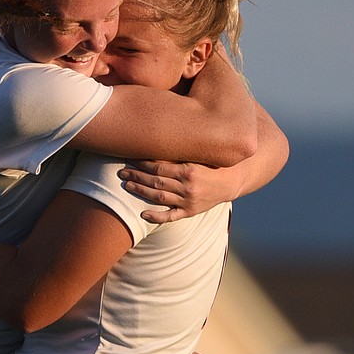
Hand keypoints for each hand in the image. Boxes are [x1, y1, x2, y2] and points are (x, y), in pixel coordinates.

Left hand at [118, 159, 242, 223]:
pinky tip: (142, 214)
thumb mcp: (198, 155)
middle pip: (155, 181)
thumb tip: (157, 137)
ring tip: (127, 185)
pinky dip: (156, 217)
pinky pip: (171, 216)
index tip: (129, 157)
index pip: (159, 167)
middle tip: (121, 172)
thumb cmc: (212, 163)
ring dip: (141, 191)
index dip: (141, 162)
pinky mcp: (190, 211)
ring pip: (159, 197)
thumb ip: (179, 151)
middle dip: (136, 176)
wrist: (231, 181)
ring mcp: (188, 201)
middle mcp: (187, 186)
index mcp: (188, 170)